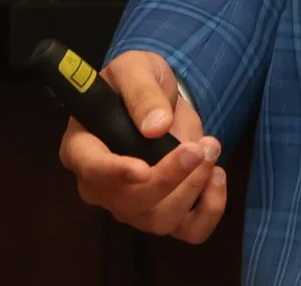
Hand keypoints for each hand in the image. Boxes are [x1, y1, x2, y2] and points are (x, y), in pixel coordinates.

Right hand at [57, 50, 227, 241]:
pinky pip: (189, 231)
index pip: (91, 169)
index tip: (142, 169)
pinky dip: (210, 211)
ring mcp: (132, 206)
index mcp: (82, 148)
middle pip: (130, 202)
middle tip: (199, 147)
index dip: (114, 173)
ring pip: (159, 220)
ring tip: (211, 149)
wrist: (158, 100)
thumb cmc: (134, 82)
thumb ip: (142, 93)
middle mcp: (102, 187)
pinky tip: (218, 176)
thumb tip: (156, 127)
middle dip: (169, 178)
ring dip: (192, 189)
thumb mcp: (135, 69)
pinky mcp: (166, 212)